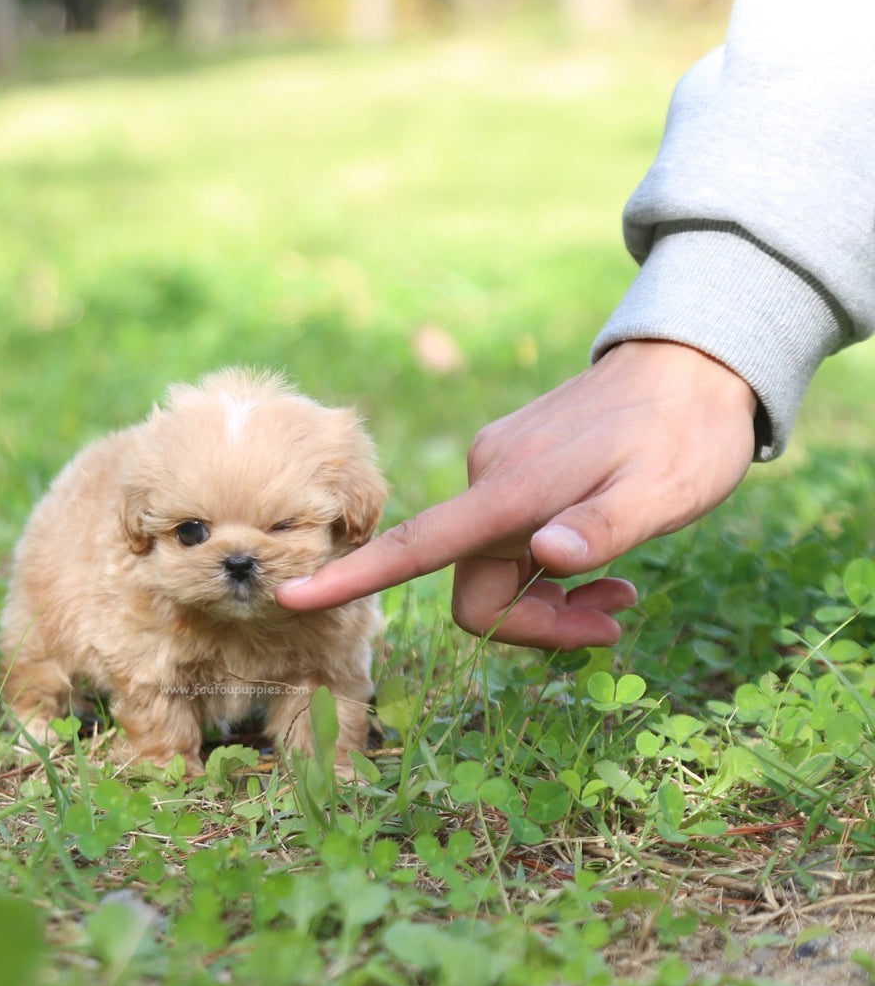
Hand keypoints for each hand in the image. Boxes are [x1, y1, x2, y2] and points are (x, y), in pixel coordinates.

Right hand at [277, 341, 757, 649]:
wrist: (691, 361)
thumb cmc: (687, 434)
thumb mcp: (667, 491)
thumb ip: (604, 526)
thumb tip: (547, 559)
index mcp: (514, 491)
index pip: (418, 545)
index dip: (353, 578)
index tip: (293, 595)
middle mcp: (490, 480)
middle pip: (475, 588)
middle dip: (536, 623)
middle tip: (615, 619)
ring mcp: (498, 470)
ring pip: (494, 568)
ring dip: (550, 598)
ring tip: (622, 591)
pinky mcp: (514, 467)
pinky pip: (508, 539)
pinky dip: (548, 565)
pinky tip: (599, 553)